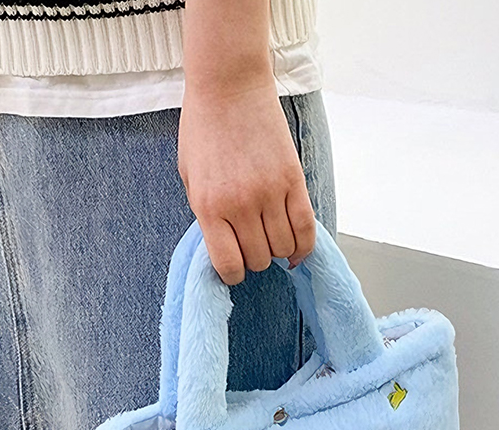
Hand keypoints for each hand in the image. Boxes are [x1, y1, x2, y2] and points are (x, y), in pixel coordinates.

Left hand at [177, 78, 315, 285]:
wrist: (229, 85)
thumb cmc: (203, 130)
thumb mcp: (191, 179)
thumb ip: (207, 216)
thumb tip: (228, 247)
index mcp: (209, 207)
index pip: (228, 265)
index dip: (232, 274)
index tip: (234, 267)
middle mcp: (241, 205)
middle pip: (258, 259)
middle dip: (255, 259)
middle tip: (252, 244)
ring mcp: (270, 193)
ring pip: (283, 247)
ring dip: (278, 250)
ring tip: (270, 236)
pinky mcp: (294, 179)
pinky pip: (306, 228)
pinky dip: (304, 245)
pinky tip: (297, 249)